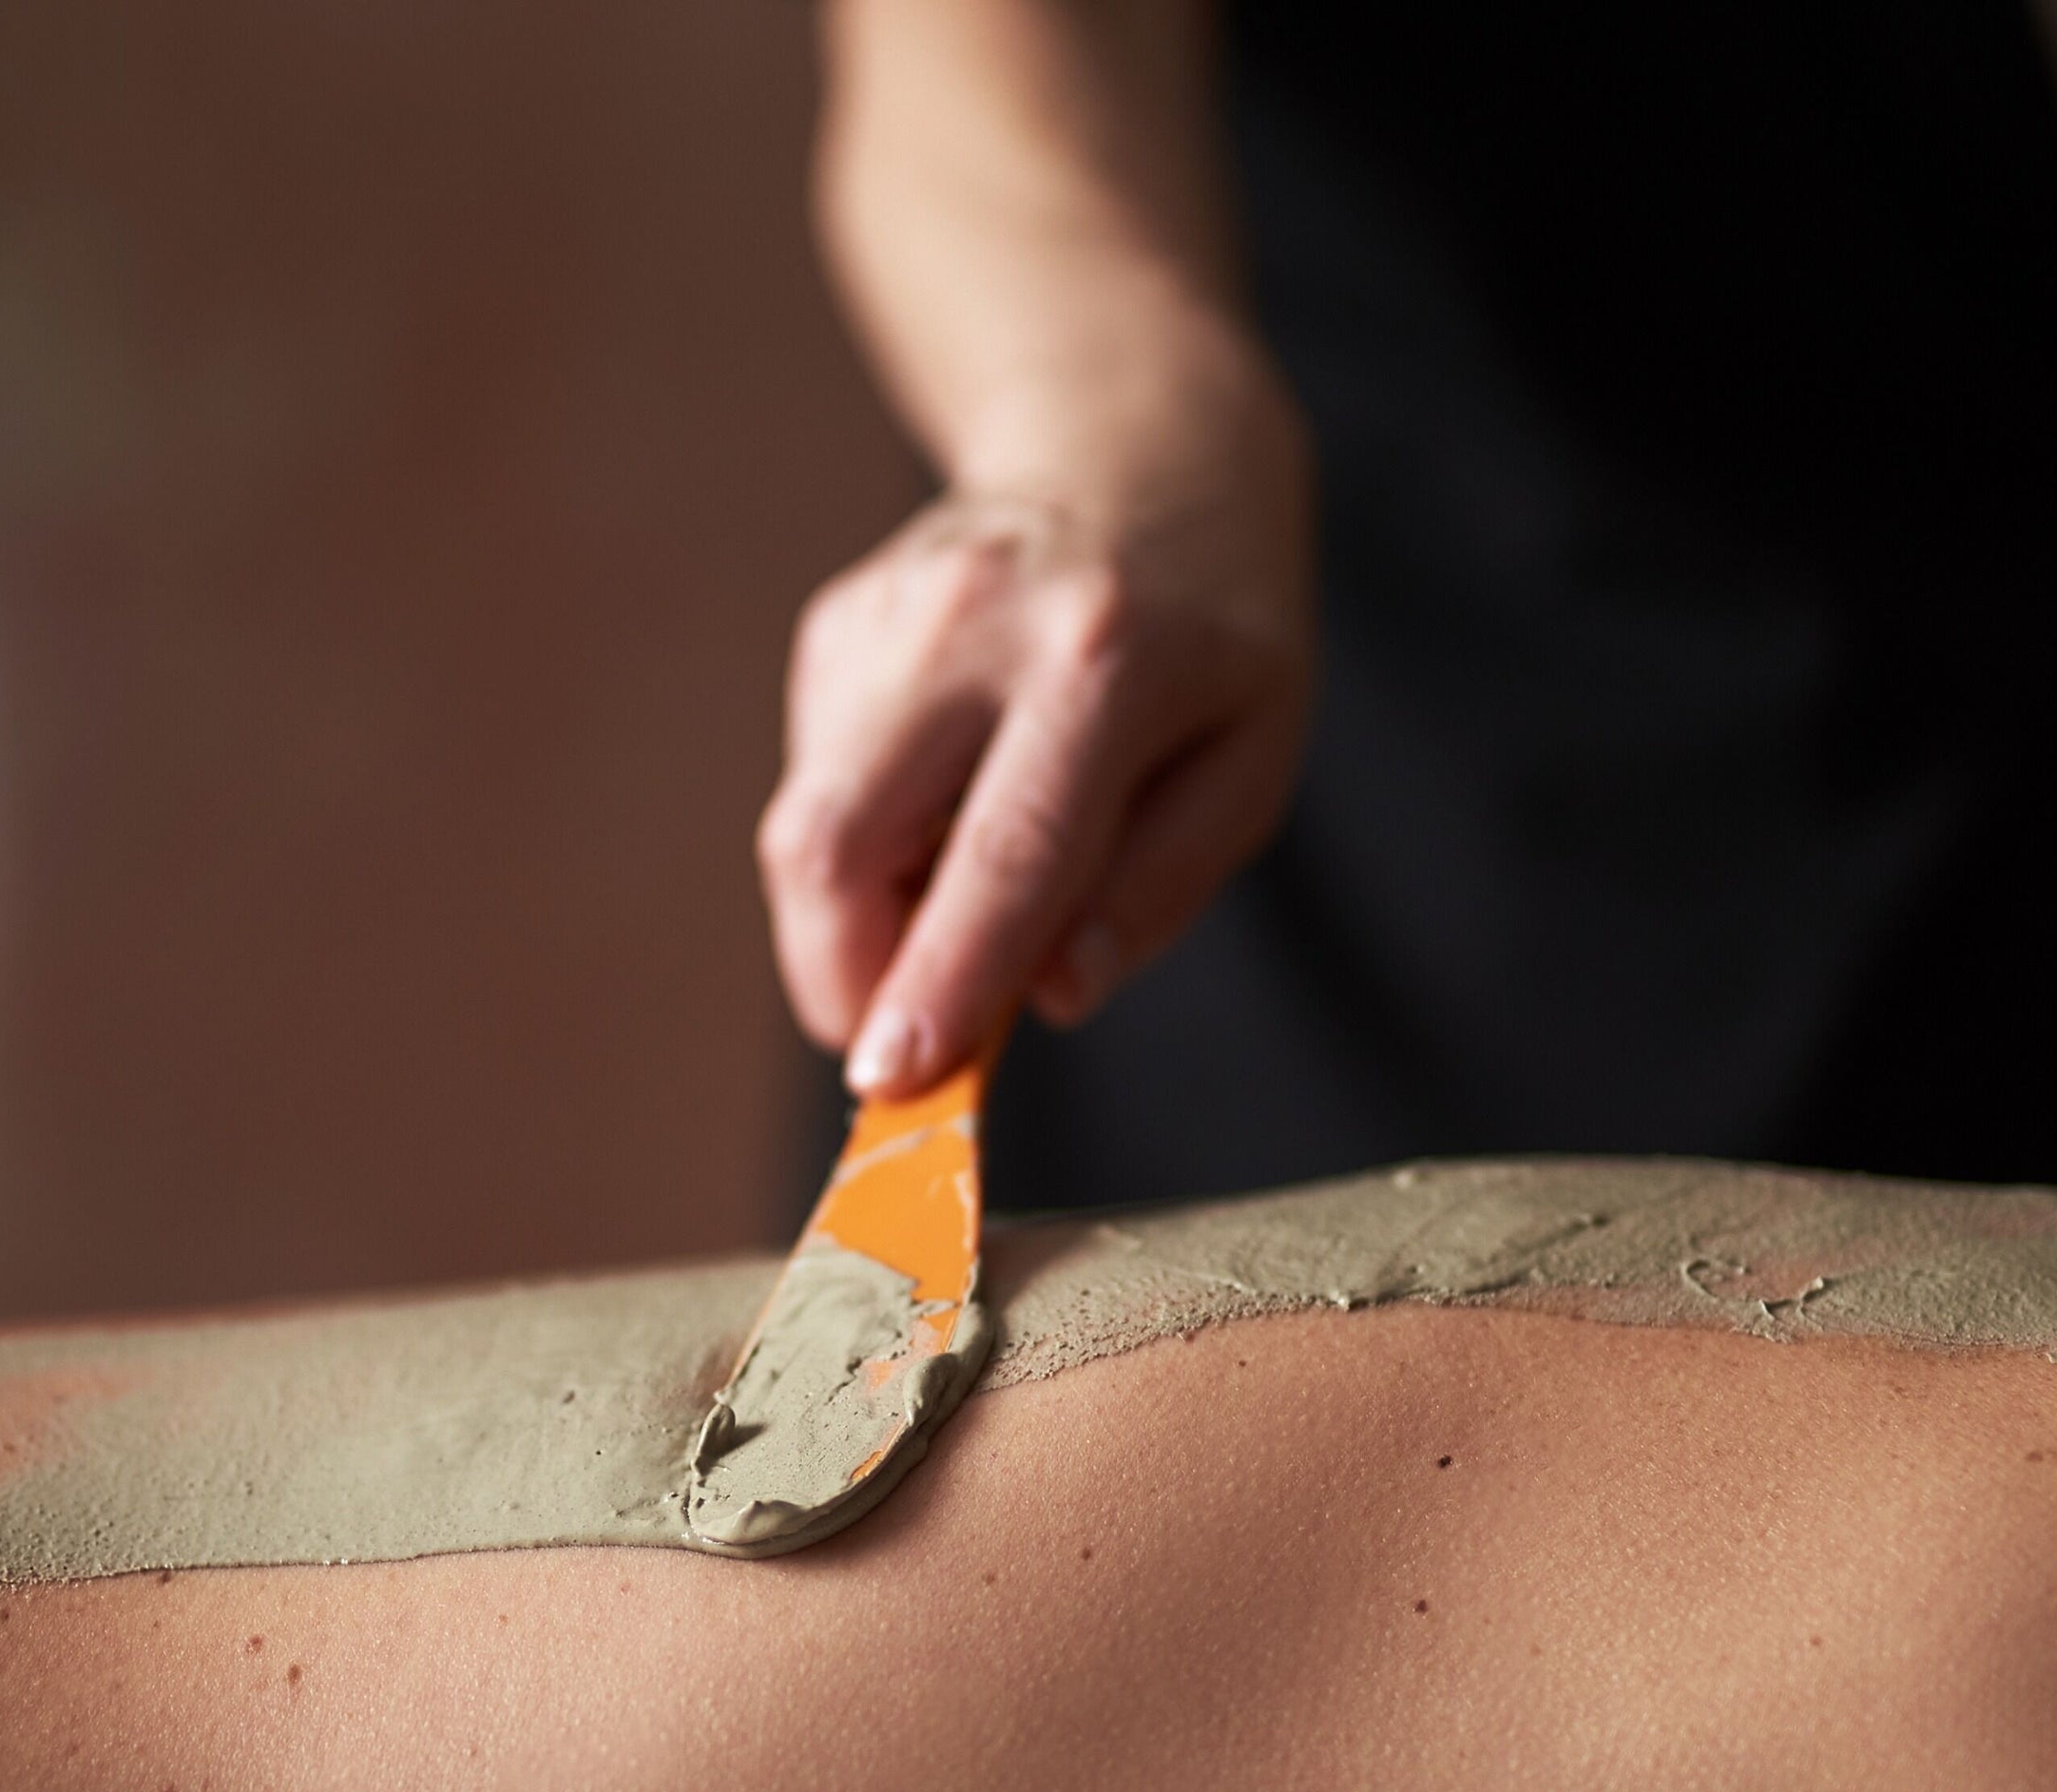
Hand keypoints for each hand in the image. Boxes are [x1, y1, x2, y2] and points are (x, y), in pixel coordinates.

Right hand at [757, 424, 1311, 1096]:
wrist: (1137, 448)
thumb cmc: (1211, 639)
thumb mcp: (1248, 764)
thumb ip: (1157, 890)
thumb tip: (1050, 996)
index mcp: (1104, 664)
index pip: (1003, 852)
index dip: (937, 976)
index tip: (888, 1077)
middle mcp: (971, 625)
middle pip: (832, 837)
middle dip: (838, 973)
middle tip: (895, 1044)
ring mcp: (883, 615)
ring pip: (807, 827)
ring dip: (861, 914)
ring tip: (964, 879)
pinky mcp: (833, 627)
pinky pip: (820, 787)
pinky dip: (869, 842)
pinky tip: (947, 794)